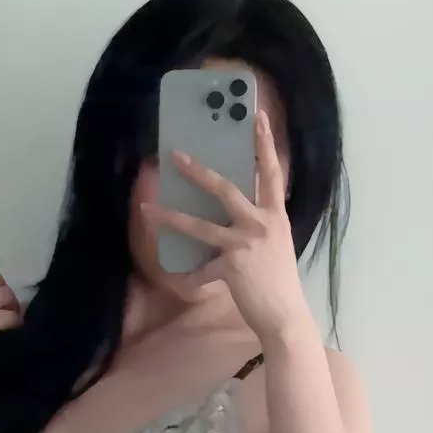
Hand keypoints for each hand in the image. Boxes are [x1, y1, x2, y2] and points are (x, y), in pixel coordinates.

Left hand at [143, 110, 315, 344]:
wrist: (286, 315)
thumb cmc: (280, 280)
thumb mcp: (276, 243)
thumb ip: (259, 223)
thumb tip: (234, 211)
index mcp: (275, 215)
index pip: (272, 172)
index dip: (265, 143)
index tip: (258, 117)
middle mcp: (261, 224)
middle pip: (225, 189)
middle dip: (198, 171)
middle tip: (176, 155)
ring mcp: (245, 244)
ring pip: (200, 226)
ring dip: (170, 216)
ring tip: (146, 208)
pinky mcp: (232, 267)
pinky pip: (201, 270)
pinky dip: (189, 277)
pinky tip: (179, 282)